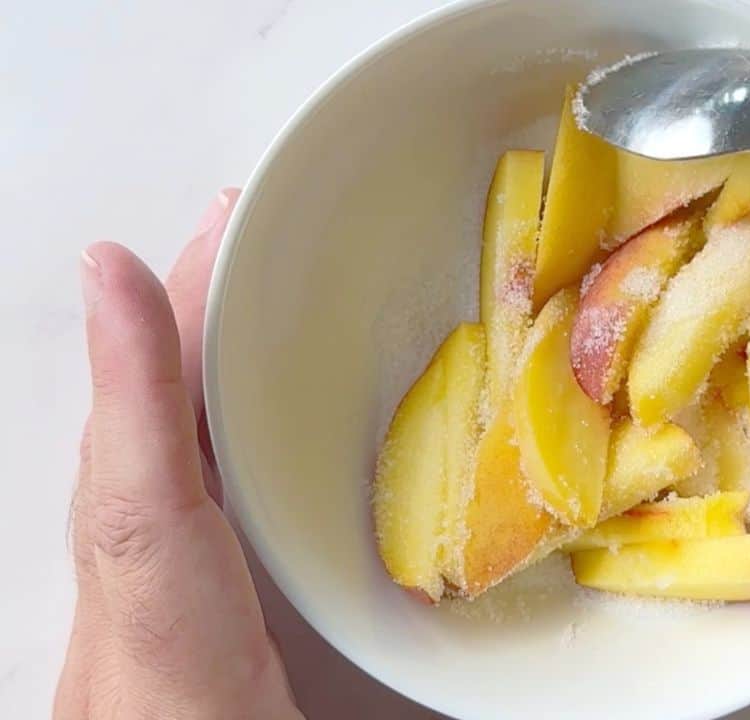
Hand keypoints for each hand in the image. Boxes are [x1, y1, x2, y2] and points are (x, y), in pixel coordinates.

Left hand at [55, 190, 303, 719]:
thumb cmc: (162, 652)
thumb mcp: (139, 513)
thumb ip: (134, 400)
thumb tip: (107, 262)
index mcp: (139, 450)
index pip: (178, 324)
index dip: (214, 258)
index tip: (264, 201)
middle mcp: (169, 476)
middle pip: (207, 358)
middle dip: (249, 291)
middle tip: (301, 241)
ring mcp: (209, 521)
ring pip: (240, 408)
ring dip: (276, 350)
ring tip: (319, 310)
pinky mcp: (249, 564)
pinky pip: (271, 463)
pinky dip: (296, 419)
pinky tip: (322, 427)